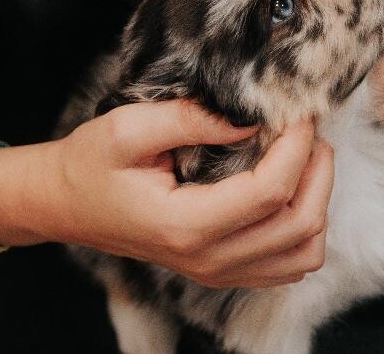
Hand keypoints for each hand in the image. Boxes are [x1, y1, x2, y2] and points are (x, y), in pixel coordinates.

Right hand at [30, 101, 334, 288]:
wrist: (64, 204)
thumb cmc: (90, 163)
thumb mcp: (129, 127)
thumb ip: (191, 119)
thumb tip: (250, 119)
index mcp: (185, 225)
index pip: (270, 191)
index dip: (297, 146)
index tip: (298, 112)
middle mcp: (207, 258)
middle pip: (300, 225)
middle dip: (319, 171)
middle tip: (310, 130)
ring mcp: (216, 271)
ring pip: (304, 253)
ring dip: (318, 202)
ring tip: (306, 158)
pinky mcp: (221, 271)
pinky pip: (288, 265)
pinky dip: (305, 228)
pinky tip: (291, 188)